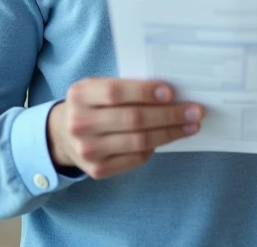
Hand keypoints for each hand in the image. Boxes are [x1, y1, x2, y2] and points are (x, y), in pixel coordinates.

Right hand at [47, 79, 203, 179]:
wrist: (61, 134)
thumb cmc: (91, 104)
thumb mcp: (97, 87)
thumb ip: (125, 87)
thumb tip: (169, 90)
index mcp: (80, 95)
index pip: (115, 92)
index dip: (145, 92)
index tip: (171, 92)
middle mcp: (80, 123)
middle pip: (132, 119)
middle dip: (168, 115)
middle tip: (194, 111)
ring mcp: (88, 150)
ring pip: (138, 141)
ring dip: (170, 133)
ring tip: (191, 125)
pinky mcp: (97, 170)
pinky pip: (135, 158)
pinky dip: (155, 147)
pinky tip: (168, 137)